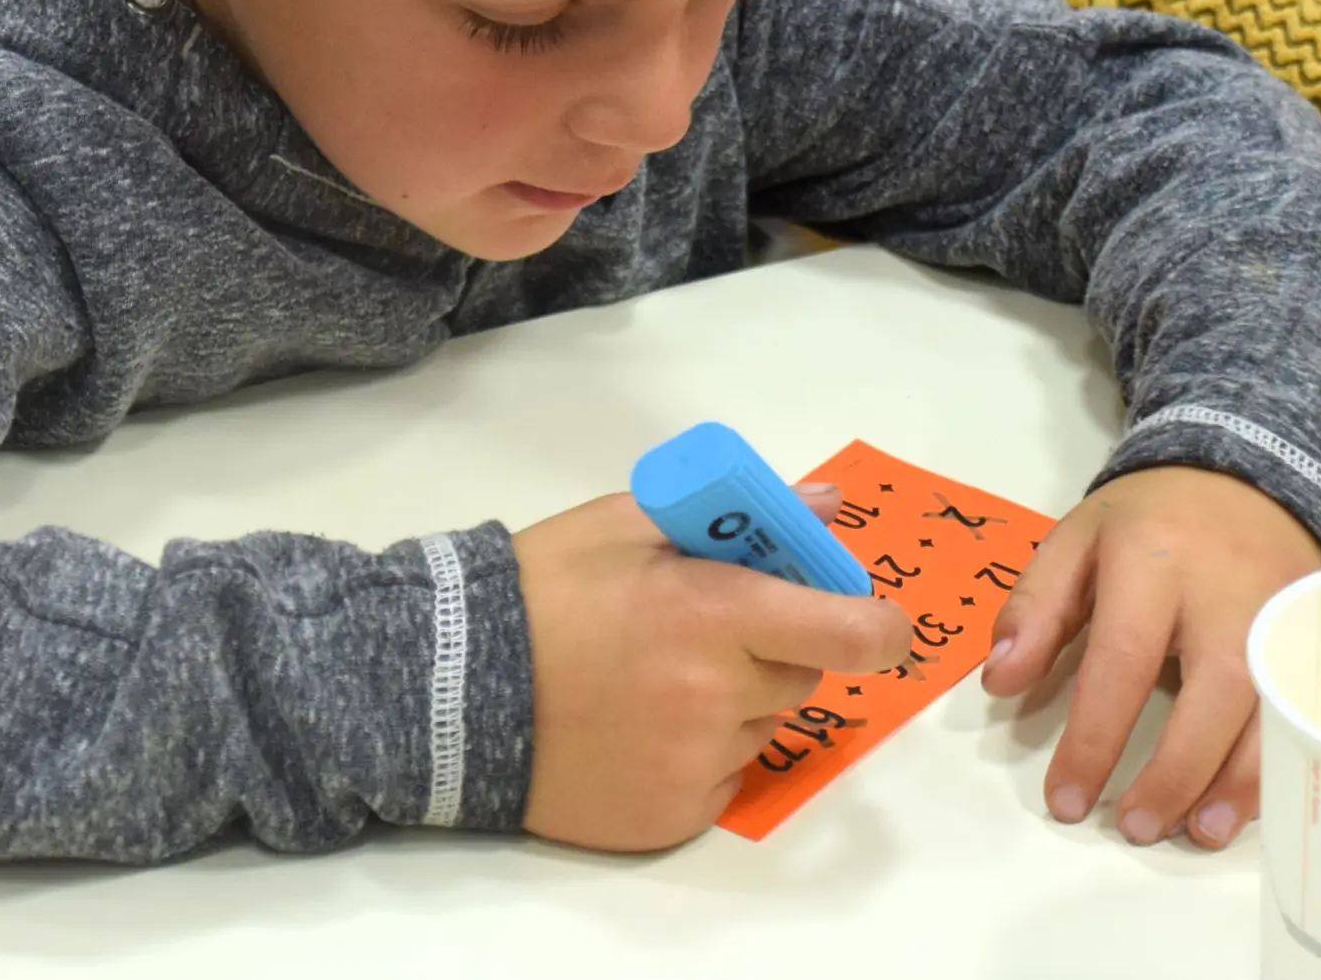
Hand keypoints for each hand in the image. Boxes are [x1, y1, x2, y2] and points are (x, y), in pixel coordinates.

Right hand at [514, 489, 908, 850]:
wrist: (444, 690)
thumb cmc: (540, 590)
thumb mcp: (628, 522)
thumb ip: (737, 513)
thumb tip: (825, 505)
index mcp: (712, 613)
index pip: (850, 633)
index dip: (876, 626)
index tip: (873, 621)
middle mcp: (715, 695)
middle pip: (803, 678)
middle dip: (775, 650)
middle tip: (708, 632)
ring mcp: (694, 764)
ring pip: (762, 728)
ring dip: (735, 704)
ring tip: (655, 681)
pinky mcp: (671, 816)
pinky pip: (725, 780)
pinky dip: (701, 757)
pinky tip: (639, 729)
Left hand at [980, 465, 1320, 850]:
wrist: (1249, 472)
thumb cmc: (1150, 521)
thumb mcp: (1076, 540)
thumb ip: (1034, 607)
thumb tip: (998, 681)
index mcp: (1153, 560)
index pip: (1121, 659)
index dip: (1094, 737)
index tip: (1066, 798)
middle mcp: (1226, 589)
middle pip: (1214, 690)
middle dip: (1176, 769)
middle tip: (1135, 827)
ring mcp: (1283, 613)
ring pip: (1274, 708)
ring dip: (1239, 781)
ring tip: (1198, 832)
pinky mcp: (1317, 633)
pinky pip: (1309, 708)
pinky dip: (1282, 762)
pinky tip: (1249, 802)